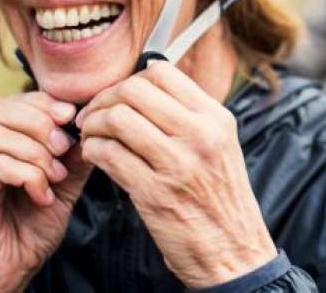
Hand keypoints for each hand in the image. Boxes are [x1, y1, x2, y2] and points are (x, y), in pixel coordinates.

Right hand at [0, 92, 93, 292]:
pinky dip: (29, 176)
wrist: (15, 270)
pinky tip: (44, 196)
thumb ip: (75, 156)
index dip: (43, 103)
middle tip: (64, 149)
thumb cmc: (35, 224)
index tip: (71, 118)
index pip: (12, 101)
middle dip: (38, 122)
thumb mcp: (65, 184)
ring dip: (35, 151)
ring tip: (55, 176)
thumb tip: (94, 125)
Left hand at [75, 61, 276, 288]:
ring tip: (91, 137)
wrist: (233, 252)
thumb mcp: (219, 146)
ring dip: (93, 125)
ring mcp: (177, 163)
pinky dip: (93, 151)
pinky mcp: (154, 193)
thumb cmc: (220, 199)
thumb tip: (143, 89)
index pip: (162, 72)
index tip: (117, 97)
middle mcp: (200, 135)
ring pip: (117, 119)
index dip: (129, 80)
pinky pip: (109, 155)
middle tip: (93, 116)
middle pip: (134, 91)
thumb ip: (188, 116)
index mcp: (215, 118)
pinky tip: (95, 156)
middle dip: (104, 100)